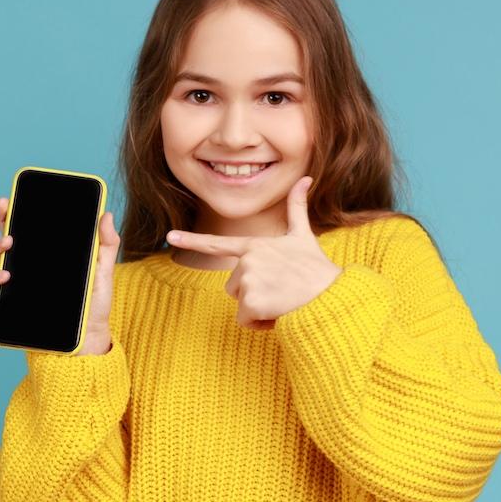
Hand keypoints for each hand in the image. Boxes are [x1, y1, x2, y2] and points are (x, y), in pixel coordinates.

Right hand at [0, 196, 119, 354]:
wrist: (89, 338)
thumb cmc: (95, 303)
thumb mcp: (103, 271)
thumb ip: (106, 244)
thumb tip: (107, 214)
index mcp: (48, 253)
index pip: (28, 227)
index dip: (15, 211)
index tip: (10, 198)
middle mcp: (29, 265)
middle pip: (8, 239)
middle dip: (2, 222)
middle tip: (8, 214)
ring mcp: (19, 283)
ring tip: (7, 247)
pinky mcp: (13, 303)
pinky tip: (3, 278)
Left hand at [166, 176, 342, 329]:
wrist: (330, 295)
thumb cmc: (316, 269)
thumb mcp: (304, 236)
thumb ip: (297, 208)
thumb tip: (305, 178)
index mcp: (255, 246)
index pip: (217, 243)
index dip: (191, 240)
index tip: (170, 236)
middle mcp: (247, 261)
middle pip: (233, 287)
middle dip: (253, 294)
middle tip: (280, 290)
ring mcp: (248, 281)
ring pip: (240, 305)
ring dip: (258, 309)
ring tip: (282, 300)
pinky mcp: (251, 302)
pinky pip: (245, 321)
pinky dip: (261, 323)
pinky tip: (280, 312)